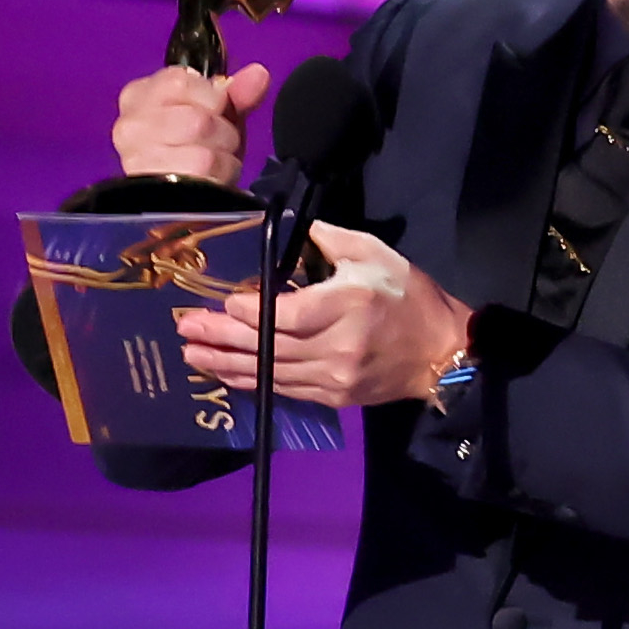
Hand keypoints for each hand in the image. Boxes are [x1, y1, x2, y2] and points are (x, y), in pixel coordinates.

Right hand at [111, 60, 270, 186]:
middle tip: (216, 142)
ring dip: (222, 156)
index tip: (212, 110)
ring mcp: (137, 160)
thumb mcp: (218, 114)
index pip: (181, 81)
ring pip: (202, 150)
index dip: (211, 98)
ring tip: (213, 162)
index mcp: (138, 96)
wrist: (184, 198)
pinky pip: (204, 174)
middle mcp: (129, 126)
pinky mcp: (155, 189)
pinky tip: (212, 179)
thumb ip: (238, 92)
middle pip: (197, 119)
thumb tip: (259, 75)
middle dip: (221, 132)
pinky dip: (221, 175)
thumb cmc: (195, 148)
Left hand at [175, 220, 472, 408]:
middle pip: (269, 347)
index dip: (250, 312)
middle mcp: (337, 346)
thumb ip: (328, 239)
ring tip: (193, 355)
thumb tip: (285, 232)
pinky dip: (252, 382)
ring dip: (227, 365)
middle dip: (222, 339)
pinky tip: (226, 373)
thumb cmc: (409, 296)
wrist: (442, 352)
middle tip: (186, 330)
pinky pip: (284, 391)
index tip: (224, 302)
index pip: (287, 315)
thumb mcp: (375, 253)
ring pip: (270, 373)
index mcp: (348, 305)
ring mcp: (335, 377)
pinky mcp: (335, 396)